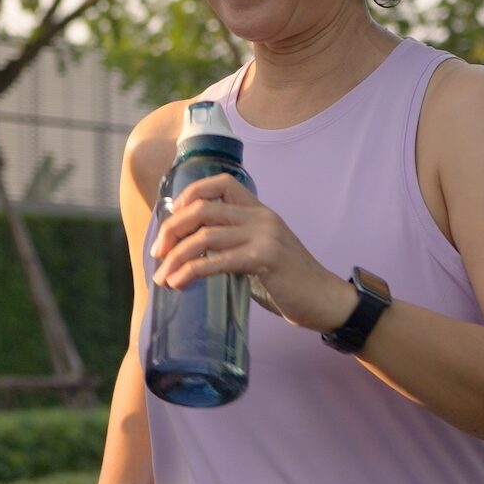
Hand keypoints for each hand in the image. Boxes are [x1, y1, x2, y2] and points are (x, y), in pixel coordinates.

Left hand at [148, 174, 350, 332]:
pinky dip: (192, 271)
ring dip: (176, 257)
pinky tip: (179, 283)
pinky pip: (218, 260)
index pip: (221, 183)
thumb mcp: (260, 253)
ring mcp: (264, 236)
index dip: (191, 193)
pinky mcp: (265, 258)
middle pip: (203, 210)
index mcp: (259, 211)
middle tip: (157, 253)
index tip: (173, 215)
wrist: (326, 301)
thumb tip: (191, 252)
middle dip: (172, 230)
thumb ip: (233, 246)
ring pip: (205, 236)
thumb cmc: (290, 282)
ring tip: (162, 277)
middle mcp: (260, 217)